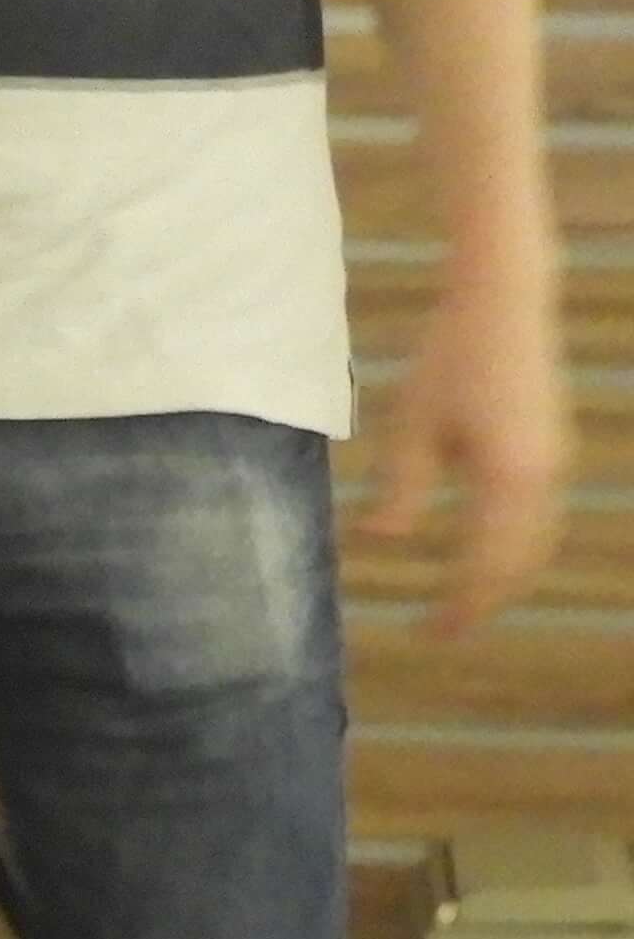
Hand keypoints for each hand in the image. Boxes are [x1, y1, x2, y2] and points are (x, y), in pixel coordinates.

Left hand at [366, 270, 572, 632]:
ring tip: (464, 600)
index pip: (485, 568)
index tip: (430, 635)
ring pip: (538, 545)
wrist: (506, 303)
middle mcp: (543, 482)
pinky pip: (542, 519)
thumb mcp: (411, 426)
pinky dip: (518, 548)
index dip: (460, 607)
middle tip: (443, 629)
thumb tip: (382, 540)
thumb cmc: (449, 359)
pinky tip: (488, 551)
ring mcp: (556, 466)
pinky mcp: (554, 451)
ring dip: (504, 578)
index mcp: (507, 482)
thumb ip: (402, 490)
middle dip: (484, 601)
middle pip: (520, 565)